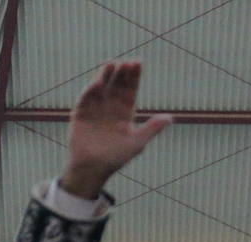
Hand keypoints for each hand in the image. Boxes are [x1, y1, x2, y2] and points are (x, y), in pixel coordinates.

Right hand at [61, 61, 171, 198]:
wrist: (93, 169)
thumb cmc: (116, 158)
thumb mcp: (137, 143)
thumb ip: (152, 129)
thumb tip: (170, 118)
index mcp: (124, 113)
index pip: (130, 90)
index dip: (134, 77)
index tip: (137, 63)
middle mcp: (110, 108)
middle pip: (116, 86)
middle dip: (121, 74)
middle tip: (127, 63)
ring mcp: (94, 110)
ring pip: (101, 89)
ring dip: (106, 76)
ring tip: (112, 64)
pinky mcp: (80, 115)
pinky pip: (86, 99)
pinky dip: (91, 90)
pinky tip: (98, 82)